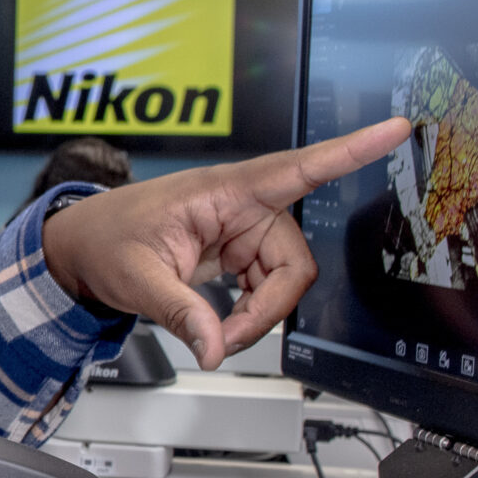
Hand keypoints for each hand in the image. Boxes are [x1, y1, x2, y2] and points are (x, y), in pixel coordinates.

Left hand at [39, 118, 409, 369]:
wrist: (82, 246)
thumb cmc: (105, 239)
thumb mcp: (137, 278)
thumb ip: (180, 313)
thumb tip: (214, 348)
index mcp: (223, 191)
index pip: (298, 168)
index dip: (351, 150)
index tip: (395, 129)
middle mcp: (242, 205)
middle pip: (294, 260)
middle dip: (270, 308)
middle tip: (227, 338)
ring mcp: (244, 229)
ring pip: (286, 279)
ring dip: (260, 315)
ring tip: (215, 331)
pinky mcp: (240, 250)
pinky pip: (269, 286)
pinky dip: (252, 313)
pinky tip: (222, 322)